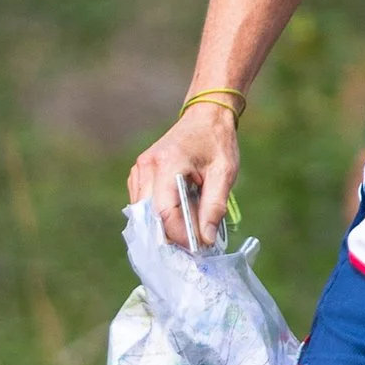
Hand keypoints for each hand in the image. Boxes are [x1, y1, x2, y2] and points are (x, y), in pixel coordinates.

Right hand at [127, 104, 239, 244]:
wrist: (205, 116)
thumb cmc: (217, 142)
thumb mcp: (224, 172)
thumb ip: (214, 206)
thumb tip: (207, 238)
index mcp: (168, 162)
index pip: (165, 210)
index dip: (180, 235)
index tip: (198, 248)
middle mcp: (146, 166)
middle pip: (149, 215)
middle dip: (170, 236)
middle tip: (193, 248)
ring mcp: (139, 170)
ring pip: (143, 213)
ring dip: (163, 227)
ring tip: (188, 235)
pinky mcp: (139, 174)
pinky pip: (143, 205)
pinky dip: (158, 217)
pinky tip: (178, 219)